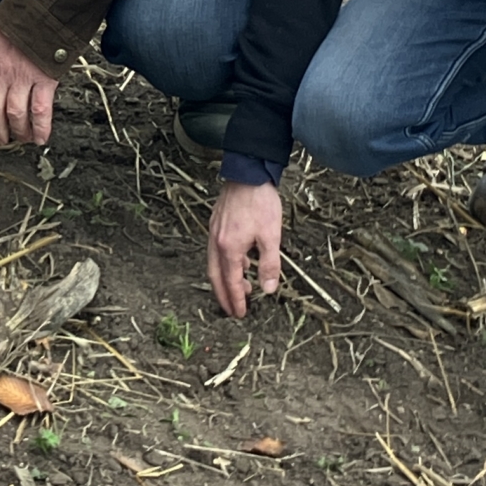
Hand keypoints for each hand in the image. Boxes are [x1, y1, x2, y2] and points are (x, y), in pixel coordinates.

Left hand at [0, 23, 57, 148]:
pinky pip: (39, 110)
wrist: (44, 7)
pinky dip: (40, 127)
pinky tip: (41, 136)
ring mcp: (22, 77)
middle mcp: (1, 72)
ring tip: (22, 138)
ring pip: (14, 114)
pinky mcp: (44, 79)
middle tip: (1, 138)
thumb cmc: (24, 16)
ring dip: (18, 131)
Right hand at [206, 178, 283, 318]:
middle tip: (233, 310)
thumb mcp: (271, 236)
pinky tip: (240, 263)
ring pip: (214, 265)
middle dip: (224, 296)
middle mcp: (217, 243)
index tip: (240, 313)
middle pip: (216, 277)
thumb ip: (269, 264)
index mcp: (229, 248)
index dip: (236, 300)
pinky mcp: (216, 224)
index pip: (231, 282)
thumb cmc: (260, 202)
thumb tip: (268, 289)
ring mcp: (214, 233)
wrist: (247, 172)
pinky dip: (225, 264)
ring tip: (240, 290)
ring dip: (224, 281)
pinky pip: (216, 251)